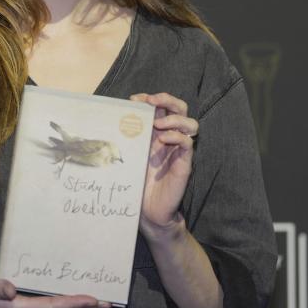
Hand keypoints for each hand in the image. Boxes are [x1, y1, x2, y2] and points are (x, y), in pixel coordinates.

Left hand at [130, 93, 197, 238]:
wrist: (148, 209)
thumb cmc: (138, 181)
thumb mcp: (132, 154)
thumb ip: (130, 136)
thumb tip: (117, 115)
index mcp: (158, 132)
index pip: (162, 107)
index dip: (151, 98)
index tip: (135, 98)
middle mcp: (170, 138)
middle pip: (180, 109)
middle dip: (167, 100)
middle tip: (152, 101)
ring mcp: (179, 150)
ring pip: (190, 123)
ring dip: (174, 118)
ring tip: (159, 123)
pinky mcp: (184, 163)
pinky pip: (187, 143)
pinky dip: (176, 136)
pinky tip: (163, 139)